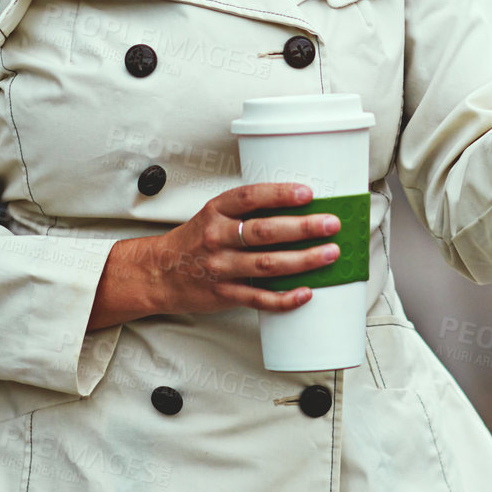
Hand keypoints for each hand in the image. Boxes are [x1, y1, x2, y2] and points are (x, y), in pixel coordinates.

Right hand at [142, 182, 342, 315]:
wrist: (159, 273)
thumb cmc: (196, 240)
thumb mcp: (215, 214)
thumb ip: (248, 211)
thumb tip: (299, 207)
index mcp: (217, 211)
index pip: (250, 198)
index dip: (280, 194)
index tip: (308, 193)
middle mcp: (218, 238)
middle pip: (265, 232)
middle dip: (303, 228)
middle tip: (331, 224)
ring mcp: (220, 267)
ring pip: (267, 265)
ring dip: (303, 260)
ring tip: (330, 253)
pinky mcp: (224, 294)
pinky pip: (258, 298)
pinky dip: (284, 298)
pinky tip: (305, 292)